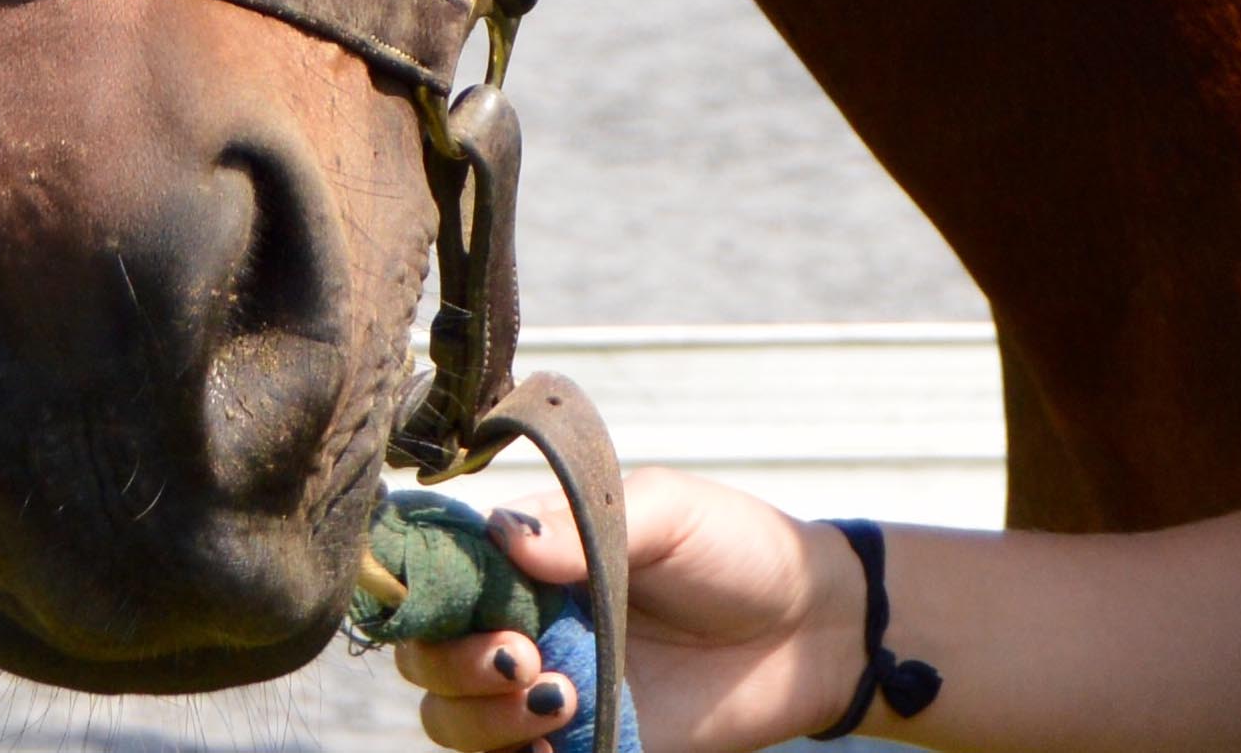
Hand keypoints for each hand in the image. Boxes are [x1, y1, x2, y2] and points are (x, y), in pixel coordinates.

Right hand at [395, 469, 866, 752]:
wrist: (811, 629)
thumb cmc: (737, 550)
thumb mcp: (666, 511)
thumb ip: (583, 525)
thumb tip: (502, 536)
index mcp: (535, 555)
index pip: (442, 576)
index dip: (431, 595)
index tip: (475, 606)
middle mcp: (528, 622)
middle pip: (430, 657)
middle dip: (455, 664)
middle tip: (524, 659)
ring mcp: (551, 687)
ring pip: (456, 720)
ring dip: (483, 718)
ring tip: (560, 700)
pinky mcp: (584, 745)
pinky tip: (559, 746)